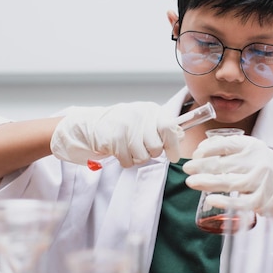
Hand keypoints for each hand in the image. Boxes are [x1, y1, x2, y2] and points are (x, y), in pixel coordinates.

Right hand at [50, 102, 182, 167]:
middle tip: (142, 149)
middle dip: (151, 153)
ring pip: (143, 156)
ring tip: (129, 149)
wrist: (90, 124)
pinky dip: (126, 161)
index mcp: (150, 110)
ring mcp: (125, 126)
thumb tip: (181, 137)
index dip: (173, 145)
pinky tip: (120, 152)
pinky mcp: (113, 138)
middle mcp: (139, 115)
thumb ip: (162, 128)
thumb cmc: (122, 125)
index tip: (173, 156)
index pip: (169, 128)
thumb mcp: (144, 120)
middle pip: (156, 146)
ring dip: (137, 158)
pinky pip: (128, 161)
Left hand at [183, 135, 272, 233]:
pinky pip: (239, 202)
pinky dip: (224, 201)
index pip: (225, 144)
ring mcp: (261, 182)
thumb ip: (231, 148)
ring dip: (207, 182)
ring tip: (191, 182)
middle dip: (201, 166)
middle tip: (186, 169)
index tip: (195, 155)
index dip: (206, 149)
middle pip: (223, 163)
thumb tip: (202, 148)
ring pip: (228, 182)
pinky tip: (210, 199)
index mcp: (254, 146)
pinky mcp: (261, 201)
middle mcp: (259, 161)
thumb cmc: (266, 170)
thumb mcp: (253, 152)